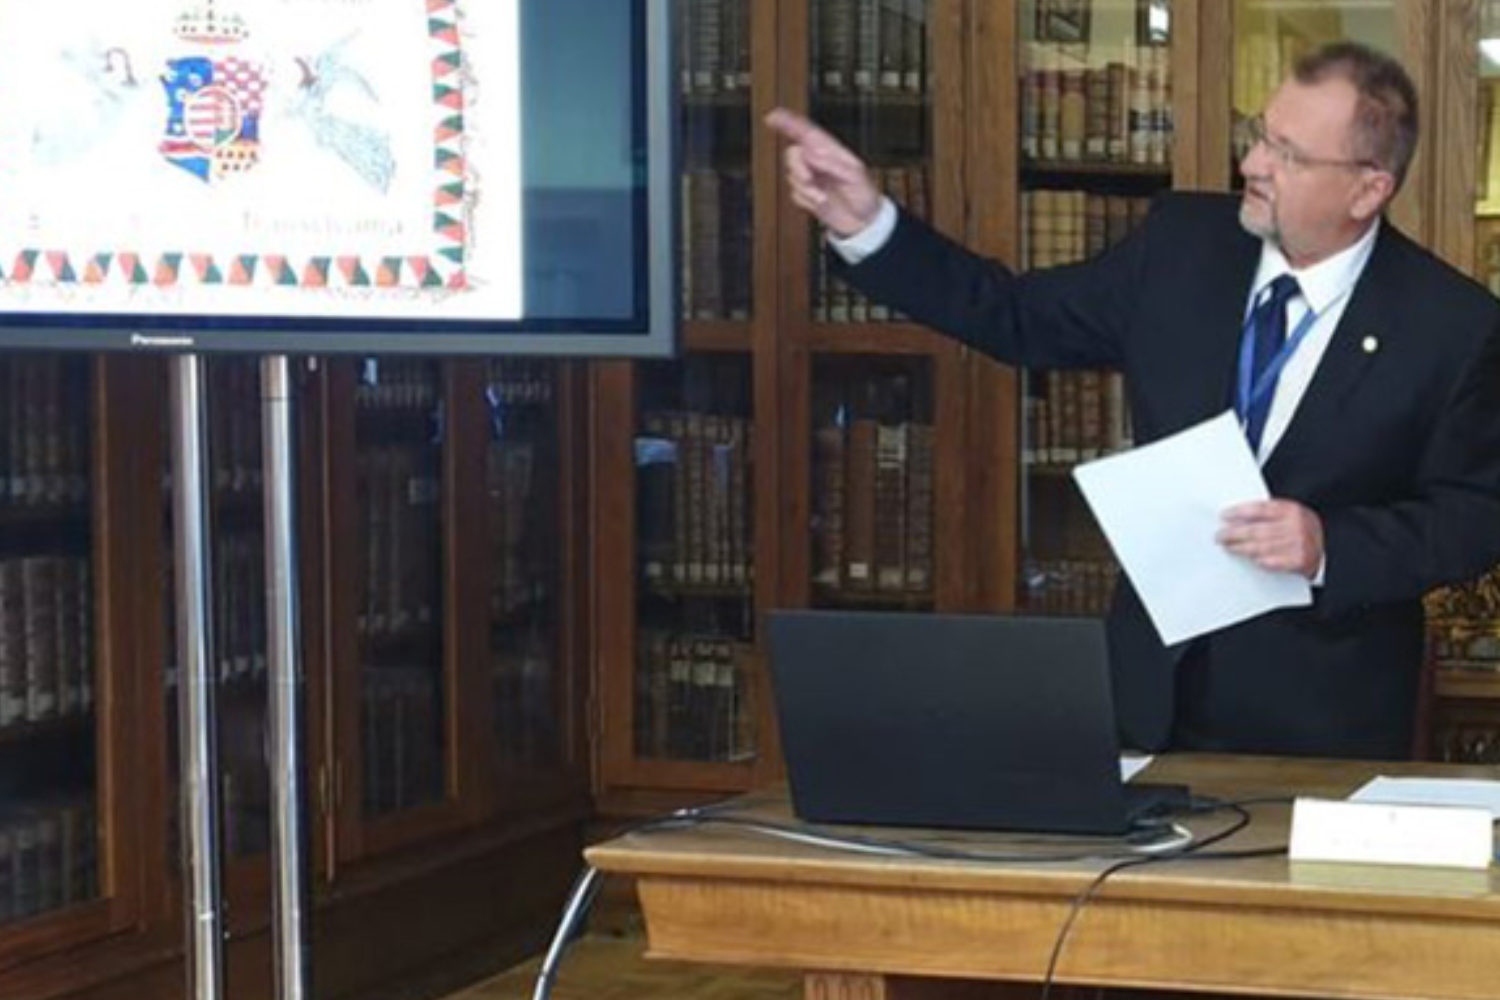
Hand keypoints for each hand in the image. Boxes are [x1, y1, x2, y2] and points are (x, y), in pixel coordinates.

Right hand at [764, 107, 881, 237]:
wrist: (863, 222)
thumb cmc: (865, 195)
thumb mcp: (855, 175)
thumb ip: (831, 163)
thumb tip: (811, 153)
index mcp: (831, 151)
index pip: (807, 131)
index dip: (789, 122)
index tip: (774, 117)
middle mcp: (819, 162)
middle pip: (793, 154)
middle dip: (797, 167)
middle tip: (808, 178)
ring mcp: (812, 179)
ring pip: (792, 176)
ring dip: (805, 188)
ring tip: (822, 196)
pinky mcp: (807, 195)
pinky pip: (795, 194)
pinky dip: (806, 200)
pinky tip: (820, 202)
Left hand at [1217, 500, 1324, 578]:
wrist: (1333, 547)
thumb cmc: (1306, 529)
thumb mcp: (1292, 513)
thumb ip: (1271, 513)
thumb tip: (1238, 515)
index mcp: (1291, 510)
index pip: (1258, 509)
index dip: (1238, 512)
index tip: (1224, 515)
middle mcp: (1294, 526)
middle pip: (1256, 530)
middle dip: (1233, 533)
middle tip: (1219, 535)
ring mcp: (1296, 545)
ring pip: (1259, 547)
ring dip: (1240, 548)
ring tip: (1228, 547)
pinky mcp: (1297, 562)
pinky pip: (1270, 562)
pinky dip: (1257, 560)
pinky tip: (1248, 558)